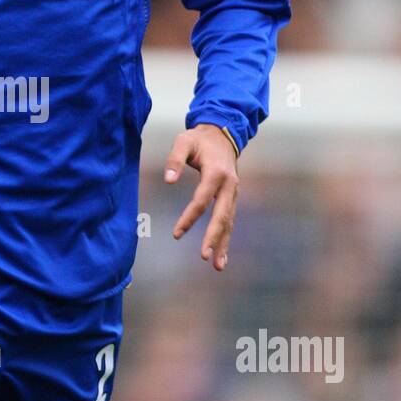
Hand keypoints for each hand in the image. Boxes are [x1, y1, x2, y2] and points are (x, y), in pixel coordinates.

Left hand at [164, 124, 237, 271]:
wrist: (222, 134)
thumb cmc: (199, 139)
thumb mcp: (184, 141)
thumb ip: (175, 159)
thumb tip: (168, 180)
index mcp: (217, 172)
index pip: (202, 200)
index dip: (189, 217)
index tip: (176, 234)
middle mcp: (229, 185)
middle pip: (221, 216)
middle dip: (213, 237)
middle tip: (203, 256)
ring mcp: (233, 193)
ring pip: (228, 222)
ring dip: (223, 244)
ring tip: (217, 266)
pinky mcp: (231, 199)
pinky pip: (229, 221)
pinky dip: (225, 239)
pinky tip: (221, 257)